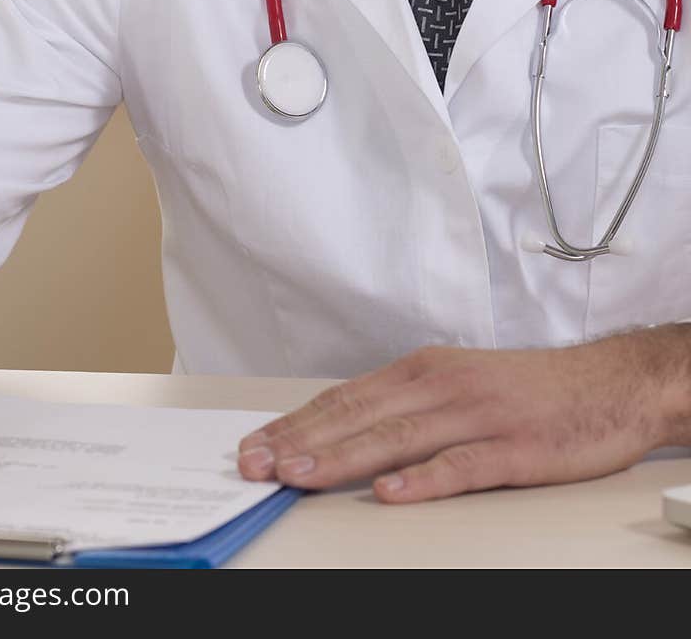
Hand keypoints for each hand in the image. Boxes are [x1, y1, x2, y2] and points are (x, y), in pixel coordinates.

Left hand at [237, 330, 690, 502]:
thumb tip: (340, 431)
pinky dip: (424, 479)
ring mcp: (476, 415)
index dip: (296, 424)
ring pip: (398, 437)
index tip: (255, 447)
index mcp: (422, 370)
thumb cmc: (526, 389)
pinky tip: (391, 492)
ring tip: (300, 475)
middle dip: (301, 441)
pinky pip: (462, 465)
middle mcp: (441, 386)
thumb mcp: (455, 384)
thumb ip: (404, 406)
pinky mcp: (513, 447)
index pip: (345, 399)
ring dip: (343, 457)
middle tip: (256, 465)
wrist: (608, 383)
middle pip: (359, 415)